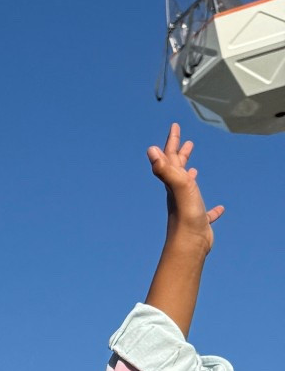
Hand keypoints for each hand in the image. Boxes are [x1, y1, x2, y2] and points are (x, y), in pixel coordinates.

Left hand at [147, 122, 223, 253]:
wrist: (189, 244)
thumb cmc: (185, 214)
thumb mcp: (178, 186)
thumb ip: (165, 168)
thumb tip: (151, 149)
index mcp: (174, 183)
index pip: (170, 157)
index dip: (172, 140)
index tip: (174, 126)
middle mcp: (177, 193)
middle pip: (177, 170)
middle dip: (180, 154)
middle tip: (185, 142)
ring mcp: (187, 207)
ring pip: (188, 189)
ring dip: (189, 177)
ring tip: (194, 169)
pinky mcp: (198, 221)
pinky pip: (206, 212)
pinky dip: (212, 209)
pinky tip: (219, 209)